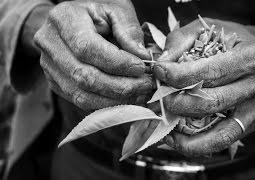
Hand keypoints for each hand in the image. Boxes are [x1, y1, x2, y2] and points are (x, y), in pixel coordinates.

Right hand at [34, 0, 153, 110]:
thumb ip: (129, 30)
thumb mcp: (116, 9)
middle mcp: (50, 44)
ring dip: (115, 99)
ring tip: (139, 94)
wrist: (72, 19)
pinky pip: (81, 100)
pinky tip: (125, 98)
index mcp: (63, 18)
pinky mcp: (55, 82)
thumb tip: (142, 57)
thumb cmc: (96, 11)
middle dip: (120, 86)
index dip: (117, 63)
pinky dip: (106, 103)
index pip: (88, 48)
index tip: (141, 67)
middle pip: (84, 76)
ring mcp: (49, 66)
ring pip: (82, 94)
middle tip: (146, 85)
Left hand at [153, 18, 254, 155]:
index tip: (159, 73)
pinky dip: (197, 145)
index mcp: (252, 56)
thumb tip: (161, 64)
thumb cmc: (226, 39)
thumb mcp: (205, 28)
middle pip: (214, 102)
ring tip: (165, 127)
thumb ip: (181, 42)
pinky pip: (224, 140)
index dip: (181, 76)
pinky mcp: (253, 123)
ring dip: (187, 134)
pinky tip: (176, 139)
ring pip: (221, 131)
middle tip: (159, 99)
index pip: (212, 72)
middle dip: (179, 104)